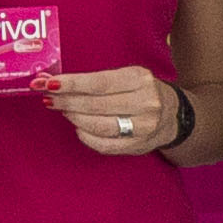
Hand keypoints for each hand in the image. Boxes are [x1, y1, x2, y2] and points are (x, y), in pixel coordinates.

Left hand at [45, 65, 181, 154]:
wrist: (173, 115)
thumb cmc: (141, 92)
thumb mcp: (127, 76)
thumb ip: (95, 80)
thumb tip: (54, 80)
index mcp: (140, 79)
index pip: (98, 83)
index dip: (71, 84)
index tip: (49, 83)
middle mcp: (145, 102)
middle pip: (96, 105)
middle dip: (67, 101)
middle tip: (49, 98)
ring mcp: (143, 127)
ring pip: (98, 126)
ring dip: (74, 118)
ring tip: (63, 110)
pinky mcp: (137, 146)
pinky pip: (104, 144)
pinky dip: (85, 136)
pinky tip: (78, 127)